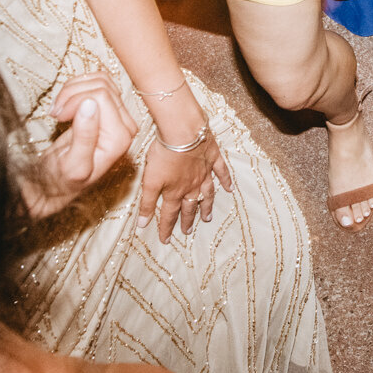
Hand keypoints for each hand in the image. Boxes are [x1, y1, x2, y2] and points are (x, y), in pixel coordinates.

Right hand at [21, 74, 139, 217]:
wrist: (58, 182)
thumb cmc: (63, 178)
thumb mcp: (72, 165)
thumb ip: (84, 137)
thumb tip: (89, 105)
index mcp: (120, 138)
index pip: (101, 96)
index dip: (74, 101)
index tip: (57, 116)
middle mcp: (125, 125)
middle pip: (101, 85)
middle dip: (71, 94)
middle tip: (54, 113)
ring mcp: (119, 115)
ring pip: (99, 79)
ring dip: (72, 89)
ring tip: (58, 110)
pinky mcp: (109, 108)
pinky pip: (97, 81)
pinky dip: (76, 87)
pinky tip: (64, 104)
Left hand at [137, 101, 233, 241]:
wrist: (182, 131)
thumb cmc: (164, 154)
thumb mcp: (149, 180)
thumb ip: (147, 203)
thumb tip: (142, 225)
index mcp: (174, 191)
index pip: (169, 214)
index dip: (166, 228)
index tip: (165, 240)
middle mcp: (191, 185)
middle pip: (189, 206)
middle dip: (188, 220)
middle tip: (187, 232)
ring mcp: (204, 172)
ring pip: (207, 193)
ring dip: (207, 206)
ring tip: (208, 218)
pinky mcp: (213, 158)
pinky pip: (221, 172)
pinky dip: (226, 180)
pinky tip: (230, 188)